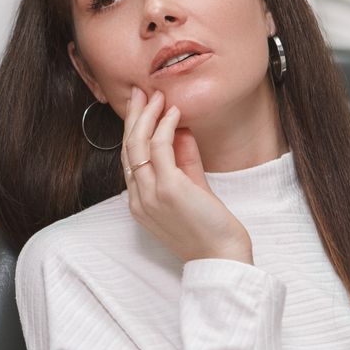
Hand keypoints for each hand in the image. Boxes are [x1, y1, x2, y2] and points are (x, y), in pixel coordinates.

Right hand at [122, 88, 252, 264]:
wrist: (221, 257)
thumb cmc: (209, 229)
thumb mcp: (192, 189)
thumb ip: (184, 161)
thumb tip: (180, 131)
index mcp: (139, 202)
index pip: (129, 159)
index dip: (133, 130)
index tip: (140, 107)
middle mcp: (138, 198)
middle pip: (128, 148)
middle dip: (133, 116)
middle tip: (139, 92)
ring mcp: (150, 194)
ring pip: (138, 144)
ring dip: (147, 115)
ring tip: (156, 96)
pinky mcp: (168, 189)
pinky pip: (160, 148)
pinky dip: (165, 126)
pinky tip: (173, 112)